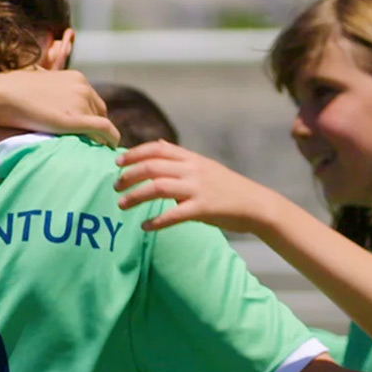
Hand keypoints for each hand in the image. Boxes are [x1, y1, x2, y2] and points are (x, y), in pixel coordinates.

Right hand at [0, 70, 120, 147]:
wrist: (1, 94)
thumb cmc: (11, 90)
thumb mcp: (39, 83)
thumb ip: (52, 90)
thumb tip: (48, 96)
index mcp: (76, 77)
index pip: (92, 99)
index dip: (91, 115)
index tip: (88, 129)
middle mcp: (83, 87)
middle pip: (99, 111)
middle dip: (97, 125)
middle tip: (93, 141)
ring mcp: (82, 102)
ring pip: (101, 122)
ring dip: (99, 135)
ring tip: (96, 150)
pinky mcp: (78, 119)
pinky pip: (104, 130)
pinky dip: (110, 139)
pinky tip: (110, 149)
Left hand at [113, 140, 286, 231]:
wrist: (255, 204)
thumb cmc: (227, 187)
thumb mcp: (204, 165)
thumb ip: (180, 157)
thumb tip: (158, 145)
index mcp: (191, 157)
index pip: (157, 148)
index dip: (134, 153)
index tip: (118, 162)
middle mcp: (192, 169)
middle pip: (152, 167)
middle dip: (129, 176)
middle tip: (115, 186)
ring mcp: (198, 188)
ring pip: (157, 188)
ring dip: (135, 196)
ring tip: (122, 205)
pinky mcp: (203, 208)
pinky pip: (174, 215)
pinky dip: (157, 221)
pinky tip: (145, 226)